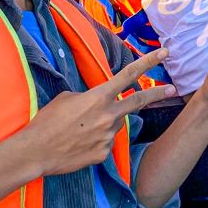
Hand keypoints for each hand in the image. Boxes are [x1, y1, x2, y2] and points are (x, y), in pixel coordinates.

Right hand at [21, 48, 175, 176]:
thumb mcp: (68, 99)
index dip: (148, 62)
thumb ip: (90, 98)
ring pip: (115, 124)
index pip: (129, 74)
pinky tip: (79, 144)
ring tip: (80, 129)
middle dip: (157, 93)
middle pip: (138, 101)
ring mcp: (108, 136)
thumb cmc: (47, 121)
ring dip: (105, 123)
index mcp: (98, 97)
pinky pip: (106, 142)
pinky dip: (96, 140)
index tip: (164, 53)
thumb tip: (101, 104)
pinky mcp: (104, 154)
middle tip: (172, 89)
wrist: (35, 152)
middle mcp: (108, 116)